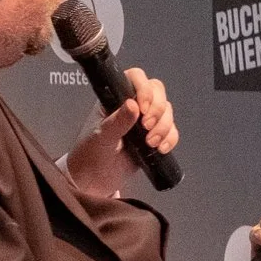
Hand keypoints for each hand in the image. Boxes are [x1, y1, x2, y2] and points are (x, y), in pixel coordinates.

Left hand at [65, 68, 175, 198]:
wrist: (93, 182)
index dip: (144, 89)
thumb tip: (133, 105)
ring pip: (166, 112)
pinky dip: (170, 138)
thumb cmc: (89, 154)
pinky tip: (161, 148)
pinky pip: (171, 131)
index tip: (143, 107)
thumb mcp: (100, 137)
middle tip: (147, 127)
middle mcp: (132, 106)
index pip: (135, 79)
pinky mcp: (154, 138)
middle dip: (157, 110)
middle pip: (157, 92)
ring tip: (150, 143)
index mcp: (115, 99)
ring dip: (164, 126)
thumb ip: (116, 122)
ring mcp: (145, 122)